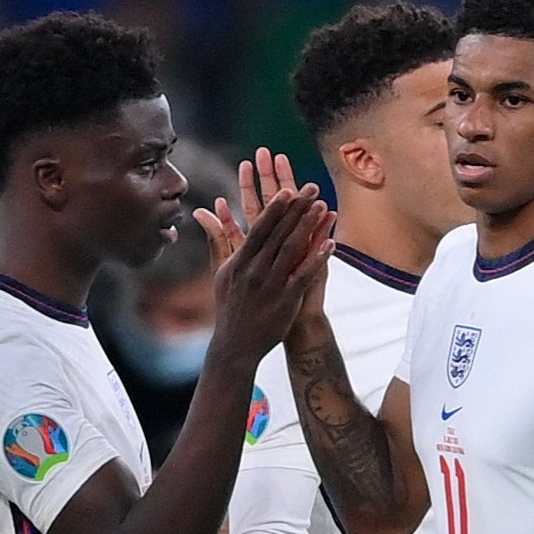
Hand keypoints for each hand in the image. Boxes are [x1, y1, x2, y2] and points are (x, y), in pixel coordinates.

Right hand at [200, 183, 329, 368]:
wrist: (236, 345)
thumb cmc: (229, 305)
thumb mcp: (219, 272)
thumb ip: (217, 239)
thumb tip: (203, 210)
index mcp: (239, 262)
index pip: (259, 229)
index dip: (275, 209)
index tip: (287, 190)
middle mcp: (255, 271)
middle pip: (279, 234)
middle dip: (297, 209)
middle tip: (312, 188)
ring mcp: (271, 286)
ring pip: (293, 250)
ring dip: (309, 226)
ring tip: (323, 206)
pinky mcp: (286, 301)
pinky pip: (305, 274)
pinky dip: (318, 257)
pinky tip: (330, 242)